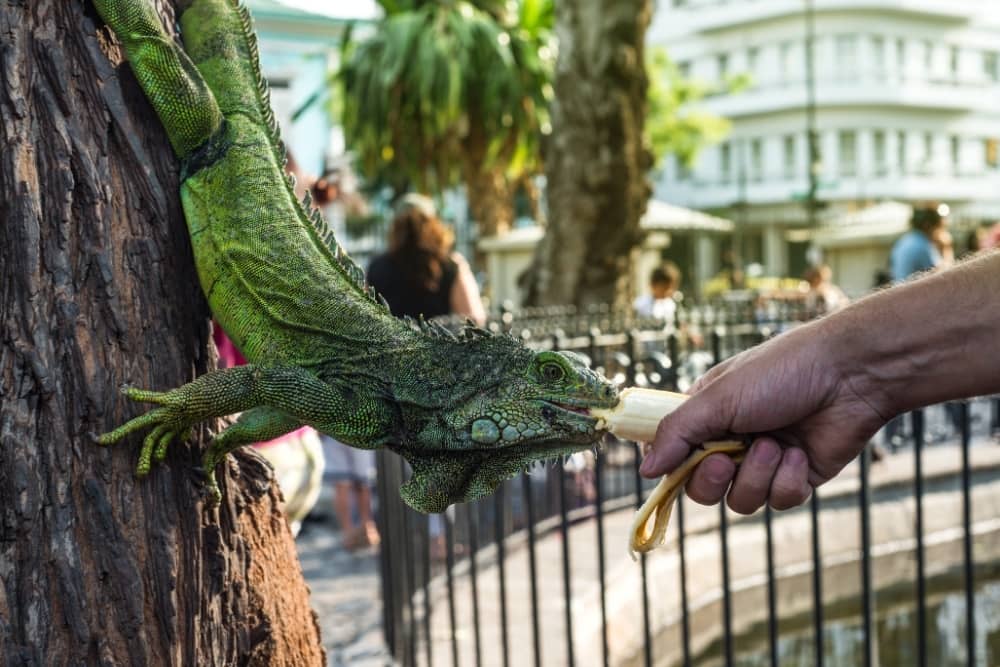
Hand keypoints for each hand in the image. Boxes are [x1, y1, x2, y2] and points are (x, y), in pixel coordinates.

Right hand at [640, 321, 887, 512]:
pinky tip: (800, 454)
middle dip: (714, 479)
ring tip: (777, 447)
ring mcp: (764, 461)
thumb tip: (645, 471)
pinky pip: (778, 501)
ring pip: (740, 501)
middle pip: (702, 488)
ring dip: (757, 476)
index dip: (672, 467)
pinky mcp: (797, 478)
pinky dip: (787, 481)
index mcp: (707, 415)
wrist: (851, 375)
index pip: (673, 454)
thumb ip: (677, 434)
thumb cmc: (781, 372)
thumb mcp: (718, 397)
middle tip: (728, 459)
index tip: (672, 468)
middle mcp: (732, 440)